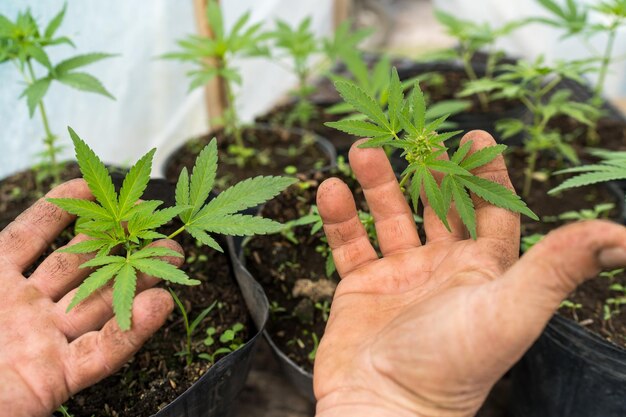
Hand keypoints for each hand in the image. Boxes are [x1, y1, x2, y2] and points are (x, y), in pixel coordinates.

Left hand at [0, 179, 182, 416]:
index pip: (29, 236)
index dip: (60, 208)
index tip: (93, 186)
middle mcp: (22, 309)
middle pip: (81, 268)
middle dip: (120, 245)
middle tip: (158, 229)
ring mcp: (42, 342)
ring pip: (101, 304)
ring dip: (140, 280)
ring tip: (174, 259)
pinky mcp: (55, 379)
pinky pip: (101, 352)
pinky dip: (132, 331)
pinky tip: (160, 306)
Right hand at [313, 131, 625, 416]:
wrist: (384, 407)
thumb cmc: (452, 365)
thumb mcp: (510, 310)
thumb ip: (558, 267)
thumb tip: (621, 236)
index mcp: (483, 270)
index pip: (490, 210)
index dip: (485, 173)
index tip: (474, 134)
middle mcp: (442, 268)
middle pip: (435, 205)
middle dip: (424, 169)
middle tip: (411, 136)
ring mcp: (399, 275)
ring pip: (387, 216)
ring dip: (375, 183)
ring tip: (361, 150)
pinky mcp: (360, 286)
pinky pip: (349, 242)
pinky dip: (339, 216)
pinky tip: (330, 190)